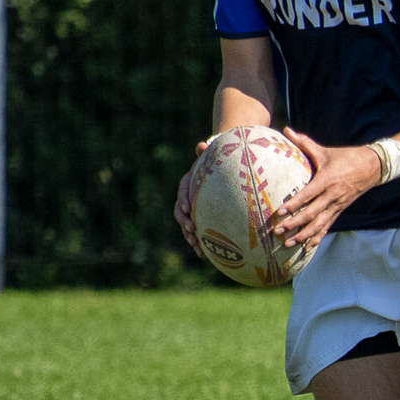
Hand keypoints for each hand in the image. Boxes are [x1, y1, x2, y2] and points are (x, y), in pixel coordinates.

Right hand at [173, 136, 208, 252]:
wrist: (220, 174)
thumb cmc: (215, 165)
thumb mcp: (211, 158)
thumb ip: (206, 153)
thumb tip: (202, 144)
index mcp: (188, 183)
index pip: (183, 191)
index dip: (183, 200)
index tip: (187, 207)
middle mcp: (186, 198)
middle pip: (180, 212)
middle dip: (184, 222)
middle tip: (192, 229)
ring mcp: (191, 211)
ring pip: (186, 225)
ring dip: (189, 236)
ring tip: (196, 245)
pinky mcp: (198, 221)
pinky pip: (196, 233)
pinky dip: (198, 244)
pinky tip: (205, 255)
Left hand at [271, 127, 382, 248]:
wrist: (373, 167)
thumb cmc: (346, 158)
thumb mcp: (325, 151)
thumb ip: (304, 143)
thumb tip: (286, 130)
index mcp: (327, 180)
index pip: (307, 195)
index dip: (294, 204)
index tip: (280, 212)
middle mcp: (332, 196)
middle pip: (311, 214)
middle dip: (294, 224)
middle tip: (277, 231)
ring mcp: (337, 206)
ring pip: (319, 224)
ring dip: (303, 235)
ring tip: (288, 243)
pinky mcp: (340, 211)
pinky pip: (328, 227)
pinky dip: (317, 237)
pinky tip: (307, 247)